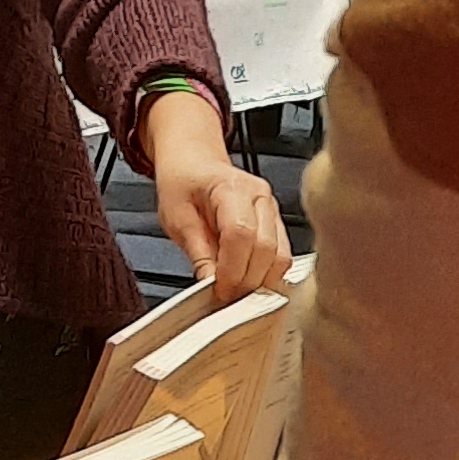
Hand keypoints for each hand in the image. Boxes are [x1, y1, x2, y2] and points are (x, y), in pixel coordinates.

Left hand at [142, 90, 292, 299]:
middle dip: (246, 281)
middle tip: (226, 297)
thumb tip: (211, 284)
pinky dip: (267, 273)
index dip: (232, 269)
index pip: (241, 234)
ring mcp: (272, 209)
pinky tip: (247, 279)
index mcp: (231, 188)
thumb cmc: (184, 183)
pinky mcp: (277, 222)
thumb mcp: (176, 216)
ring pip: (281, 256)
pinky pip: (282, 255)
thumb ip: (196, 251)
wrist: (195, 163)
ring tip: (236, 291)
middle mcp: (260, 196)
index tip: (219, 290)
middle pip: (266, 249)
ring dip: (260, 281)